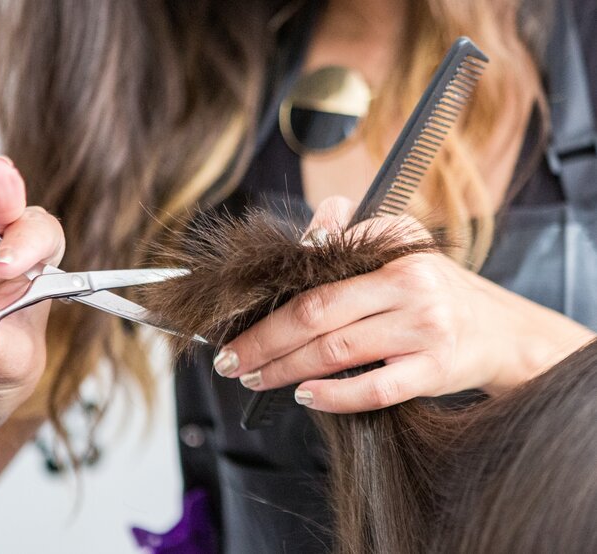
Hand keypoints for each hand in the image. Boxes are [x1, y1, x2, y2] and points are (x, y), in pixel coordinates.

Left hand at [212, 196, 594, 412]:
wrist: (503, 330)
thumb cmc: (438, 289)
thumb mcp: (403, 246)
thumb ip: (353, 232)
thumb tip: (306, 237)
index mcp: (395, 253)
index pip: (319, 273)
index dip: (272, 296)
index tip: (237, 314)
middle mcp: (410, 287)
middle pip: (318, 313)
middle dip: (264, 339)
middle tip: (231, 358)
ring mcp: (425, 330)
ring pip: (338, 351)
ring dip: (286, 367)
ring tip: (254, 377)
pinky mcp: (435, 370)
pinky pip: (375, 388)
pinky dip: (335, 395)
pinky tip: (305, 395)